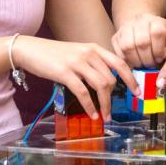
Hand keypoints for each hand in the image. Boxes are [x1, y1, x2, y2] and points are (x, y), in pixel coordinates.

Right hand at [12, 36, 137, 119]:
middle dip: (114, 98)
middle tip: (112, 111)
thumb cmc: (52, 54)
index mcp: (94, 48)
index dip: (131, 78)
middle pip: (111, 78)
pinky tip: (92, 114)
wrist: (29, 49)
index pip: (119, 63)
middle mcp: (88, 53)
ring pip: (101, 86)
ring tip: (105, 116)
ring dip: (105, 104)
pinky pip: (83, 92)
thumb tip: (106, 83)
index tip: (137, 92)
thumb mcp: (77, 53)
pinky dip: (90, 106)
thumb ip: (92, 63)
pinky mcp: (65, 73)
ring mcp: (77, 62)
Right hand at [112, 13, 165, 68]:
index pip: (157, 33)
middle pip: (141, 42)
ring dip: (136, 61)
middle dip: (147, 59)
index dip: (158, 50)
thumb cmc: (161, 34)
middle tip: (150, 65)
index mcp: (155, 20)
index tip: (160, 59)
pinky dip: (126, 61)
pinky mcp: (115, 36)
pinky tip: (133, 63)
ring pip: (127, 47)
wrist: (142, 25)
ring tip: (142, 65)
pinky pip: (118, 51)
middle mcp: (139, 21)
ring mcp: (125, 28)